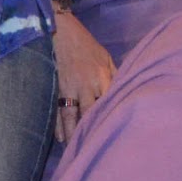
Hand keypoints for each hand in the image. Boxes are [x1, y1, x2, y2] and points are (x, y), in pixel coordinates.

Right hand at [53, 12, 115, 142]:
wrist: (59, 30)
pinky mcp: (56, 88)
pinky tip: (61, 138)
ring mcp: (69, 87)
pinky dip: (58, 125)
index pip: (109, 102)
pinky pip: (57, 110)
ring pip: (71, 116)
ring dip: (73, 134)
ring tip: (75, 149)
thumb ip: (115, 75)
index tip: (115, 134)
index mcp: (102, 75)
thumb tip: (125, 91)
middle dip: (90, 131)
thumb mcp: (105, 56)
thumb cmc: (86, 44)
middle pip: (89, 113)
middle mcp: (86, 84)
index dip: (110, 118)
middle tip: (94, 148)